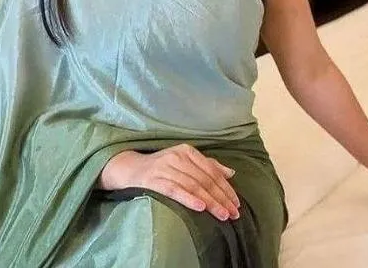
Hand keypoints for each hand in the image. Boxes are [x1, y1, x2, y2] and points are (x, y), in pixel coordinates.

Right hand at [98, 143, 240, 221]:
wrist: (131, 168)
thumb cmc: (161, 167)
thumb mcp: (184, 161)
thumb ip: (207, 165)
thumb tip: (231, 173)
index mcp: (187, 151)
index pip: (212, 171)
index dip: (226, 188)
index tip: (237, 203)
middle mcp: (177, 157)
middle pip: (205, 180)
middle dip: (221, 198)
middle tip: (234, 214)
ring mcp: (165, 167)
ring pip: (193, 185)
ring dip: (210, 202)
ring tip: (223, 215)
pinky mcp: (154, 180)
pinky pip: (174, 190)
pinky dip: (188, 198)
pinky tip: (200, 207)